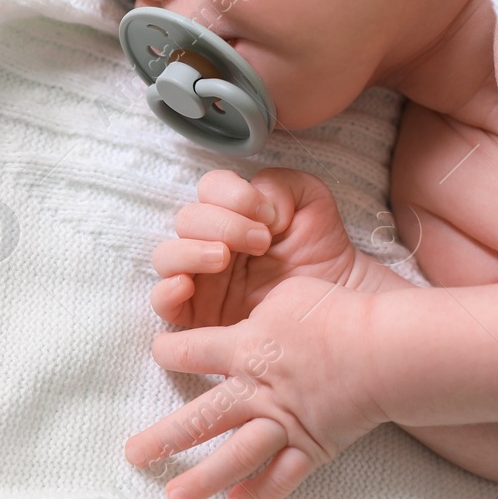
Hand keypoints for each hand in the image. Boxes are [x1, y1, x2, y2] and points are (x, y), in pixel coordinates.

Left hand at [126, 275, 382, 498]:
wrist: (382, 349)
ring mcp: (282, 422)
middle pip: (201, 417)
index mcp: (246, 348)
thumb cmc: (337, 313)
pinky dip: (262, 492)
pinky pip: (283, 476)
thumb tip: (251, 310)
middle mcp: (255, 390)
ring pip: (234, 456)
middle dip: (164, 437)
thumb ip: (262, 308)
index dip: (170, 351)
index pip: (192, 351)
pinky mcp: (312, 445)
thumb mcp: (291, 294)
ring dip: (202, 479)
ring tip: (173, 497)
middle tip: (133, 454)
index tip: (159, 352)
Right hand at [150, 168, 363, 327]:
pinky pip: (161, 301)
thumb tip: (257, 202)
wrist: (336, 298)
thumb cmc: (321, 250)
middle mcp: (210, 240)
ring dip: (192, 252)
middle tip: (261, 242)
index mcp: (232, 212)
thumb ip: (283, 184)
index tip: (269, 214)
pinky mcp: (196, 314)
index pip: (210, 188)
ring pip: (166, 256)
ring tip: (223, 258)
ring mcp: (199, 277)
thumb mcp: (312, 201)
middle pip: (187, 219)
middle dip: (223, 225)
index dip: (233, 195)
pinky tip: (188, 285)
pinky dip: (166, 290)